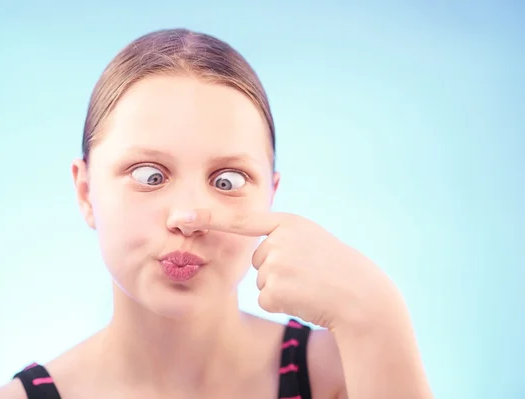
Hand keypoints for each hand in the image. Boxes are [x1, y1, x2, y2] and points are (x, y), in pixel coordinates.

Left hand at [177, 209, 397, 329]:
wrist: (362, 296)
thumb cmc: (338, 270)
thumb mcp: (313, 241)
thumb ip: (286, 237)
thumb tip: (260, 250)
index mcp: (290, 223)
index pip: (242, 219)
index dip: (208, 217)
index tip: (180, 217)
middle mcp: (280, 239)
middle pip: (257, 260)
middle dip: (276, 271)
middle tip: (307, 275)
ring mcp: (277, 263)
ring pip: (262, 281)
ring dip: (281, 288)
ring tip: (310, 286)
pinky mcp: (276, 288)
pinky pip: (266, 299)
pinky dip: (283, 303)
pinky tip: (305, 299)